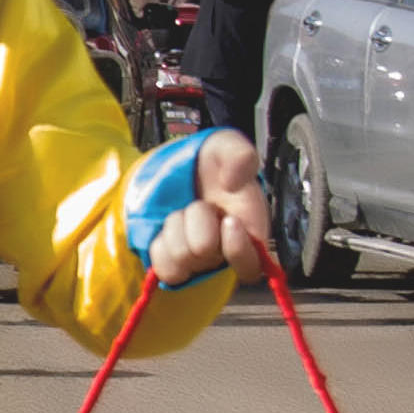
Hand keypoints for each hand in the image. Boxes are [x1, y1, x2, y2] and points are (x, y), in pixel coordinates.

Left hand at [149, 130, 269, 285]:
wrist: (175, 166)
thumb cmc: (208, 161)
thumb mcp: (227, 145)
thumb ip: (240, 155)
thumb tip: (235, 182)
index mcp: (249, 230)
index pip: (253, 266)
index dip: (240, 251)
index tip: (229, 221)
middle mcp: (225, 251)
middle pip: (207, 256)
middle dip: (197, 223)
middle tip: (201, 204)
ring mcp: (198, 260)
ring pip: (181, 260)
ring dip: (177, 229)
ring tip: (184, 212)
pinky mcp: (174, 262)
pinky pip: (163, 267)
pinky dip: (161, 244)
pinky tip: (169, 226)